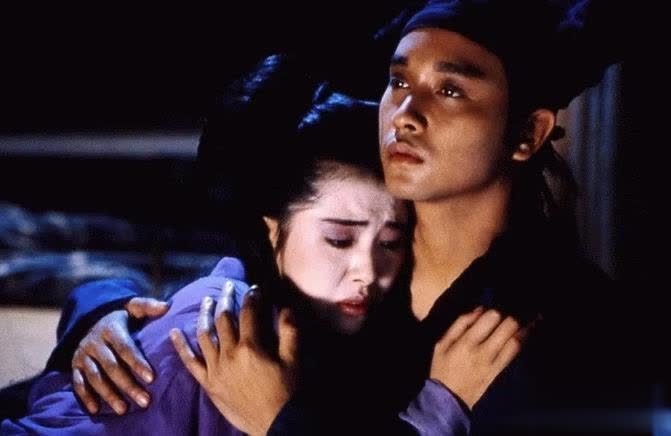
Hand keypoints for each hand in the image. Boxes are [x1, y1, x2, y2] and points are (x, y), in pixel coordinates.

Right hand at [71, 297, 168, 414]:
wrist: (92, 318)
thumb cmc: (121, 316)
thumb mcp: (132, 307)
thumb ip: (148, 306)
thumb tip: (167, 306)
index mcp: (110, 328)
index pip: (125, 347)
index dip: (137, 363)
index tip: (151, 378)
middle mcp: (94, 342)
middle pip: (112, 366)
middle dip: (128, 385)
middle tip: (145, 400)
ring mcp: (83, 354)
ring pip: (95, 377)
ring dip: (109, 394)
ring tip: (124, 409)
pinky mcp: (75, 365)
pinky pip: (78, 382)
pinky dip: (85, 396)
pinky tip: (96, 410)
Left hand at [170, 283, 298, 434]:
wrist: (277, 424)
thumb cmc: (287, 391)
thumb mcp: (294, 359)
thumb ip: (290, 331)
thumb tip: (286, 307)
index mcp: (251, 346)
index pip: (248, 313)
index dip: (251, 297)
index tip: (254, 288)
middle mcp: (230, 354)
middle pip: (224, 319)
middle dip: (227, 299)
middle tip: (228, 287)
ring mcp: (216, 369)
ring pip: (205, 335)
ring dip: (205, 315)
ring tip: (206, 301)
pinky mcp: (209, 384)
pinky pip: (190, 363)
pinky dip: (181, 347)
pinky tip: (174, 333)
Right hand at [430, 308, 531, 409]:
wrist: (449, 398)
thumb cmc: (442, 367)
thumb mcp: (442, 343)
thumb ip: (460, 325)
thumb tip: (479, 310)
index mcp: (467, 342)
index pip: (490, 319)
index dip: (496, 310)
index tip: (495, 308)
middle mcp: (484, 351)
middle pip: (507, 328)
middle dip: (513, 317)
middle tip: (514, 312)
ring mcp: (494, 362)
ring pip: (515, 341)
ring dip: (523, 328)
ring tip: (529, 319)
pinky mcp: (499, 371)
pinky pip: (514, 354)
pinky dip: (521, 342)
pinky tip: (524, 334)